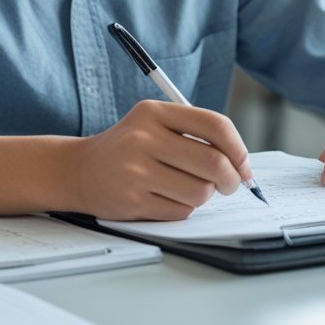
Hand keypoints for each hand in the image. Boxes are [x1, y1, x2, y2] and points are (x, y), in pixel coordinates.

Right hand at [68, 99, 254, 220]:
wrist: (80, 170)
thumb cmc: (129, 147)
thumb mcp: (155, 123)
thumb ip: (194, 132)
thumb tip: (241, 163)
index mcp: (154, 113)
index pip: (215, 125)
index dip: (238, 148)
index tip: (243, 164)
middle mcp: (144, 139)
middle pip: (213, 162)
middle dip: (232, 179)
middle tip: (231, 184)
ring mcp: (136, 172)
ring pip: (200, 192)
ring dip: (203, 195)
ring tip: (188, 187)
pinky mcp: (132, 201)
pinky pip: (181, 211)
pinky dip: (184, 208)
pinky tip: (166, 197)